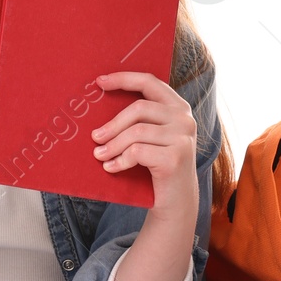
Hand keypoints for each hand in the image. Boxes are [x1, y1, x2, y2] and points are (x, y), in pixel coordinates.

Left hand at [89, 71, 197, 214]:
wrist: (176, 202)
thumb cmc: (157, 167)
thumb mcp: (152, 138)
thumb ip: (139, 120)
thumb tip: (102, 103)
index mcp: (178, 107)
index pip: (149, 82)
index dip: (124, 79)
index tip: (99, 82)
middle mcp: (185, 119)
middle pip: (139, 108)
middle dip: (112, 124)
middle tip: (95, 138)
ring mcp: (183, 137)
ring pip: (136, 132)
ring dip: (112, 145)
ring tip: (99, 155)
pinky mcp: (176, 157)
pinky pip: (138, 151)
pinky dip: (120, 160)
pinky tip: (111, 168)